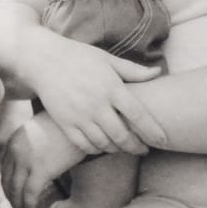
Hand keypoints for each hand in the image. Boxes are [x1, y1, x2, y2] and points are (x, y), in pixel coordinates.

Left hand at [1, 112, 89, 207]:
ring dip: (18, 205)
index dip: (8, 185)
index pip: (5, 169)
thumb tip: (32, 160)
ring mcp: (27, 160)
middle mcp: (15, 151)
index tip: (13, 196)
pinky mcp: (41, 169)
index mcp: (14, 141)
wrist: (79, 120)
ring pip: (16, 190)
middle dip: (11, 198)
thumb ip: (30, 144)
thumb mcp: (39, 131)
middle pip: (8, 181)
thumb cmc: (63, 126)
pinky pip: (30, 193)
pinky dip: (28, 205)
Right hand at [30, 37, 163, 154]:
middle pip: (122, 135)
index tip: (162, 141)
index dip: (153, 131)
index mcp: (112, 88)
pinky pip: (85, 145)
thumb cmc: (80, 57)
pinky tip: (102, 146)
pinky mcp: (65, 123)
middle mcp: (97, 105)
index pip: (138, 115)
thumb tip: (157, 72)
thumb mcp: (108, 59)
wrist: (44, 61)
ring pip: (104, 143)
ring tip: (123, 147)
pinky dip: (96, 150)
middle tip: (143, 149)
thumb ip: (133, 70)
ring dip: (117, 149)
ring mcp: (80, 116)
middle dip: (136, 147)